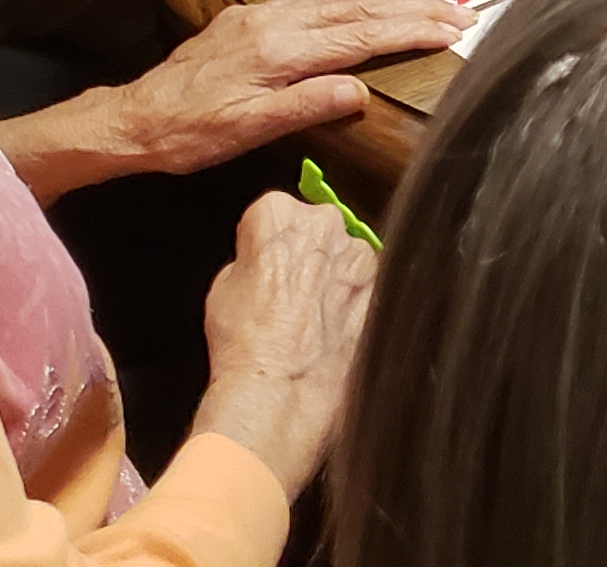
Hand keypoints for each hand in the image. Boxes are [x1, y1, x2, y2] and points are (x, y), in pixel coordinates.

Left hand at [93, 0, 469, 179]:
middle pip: (357, 8)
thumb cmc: (190, 135)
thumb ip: (305, 105)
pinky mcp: (249, 17)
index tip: (452, 31)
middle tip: (459, 13)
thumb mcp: (248, 131)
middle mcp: (273, 22)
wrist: (133, 119)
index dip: (410, 31)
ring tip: (427, 2)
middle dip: (412, 8)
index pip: (359, 36)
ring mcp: (261, 15)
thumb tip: (360, 89)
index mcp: (278, 51)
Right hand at [188, 193, 380, 492]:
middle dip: (308, 253)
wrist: (278, 393)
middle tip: (291, 293)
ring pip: (349, 255)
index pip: (274, 213)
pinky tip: (336, 329)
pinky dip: (358, 301)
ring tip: (314, 317)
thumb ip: (252, 257)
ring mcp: (359, 256)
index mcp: (276, 213)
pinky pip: (371, 285)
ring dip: (337, 276)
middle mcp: (324, 224)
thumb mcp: (223, 286)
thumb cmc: (243, 344)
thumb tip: (266, 260)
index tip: (266, 264)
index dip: (268, 244)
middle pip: (317, 227)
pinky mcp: (383, 288)